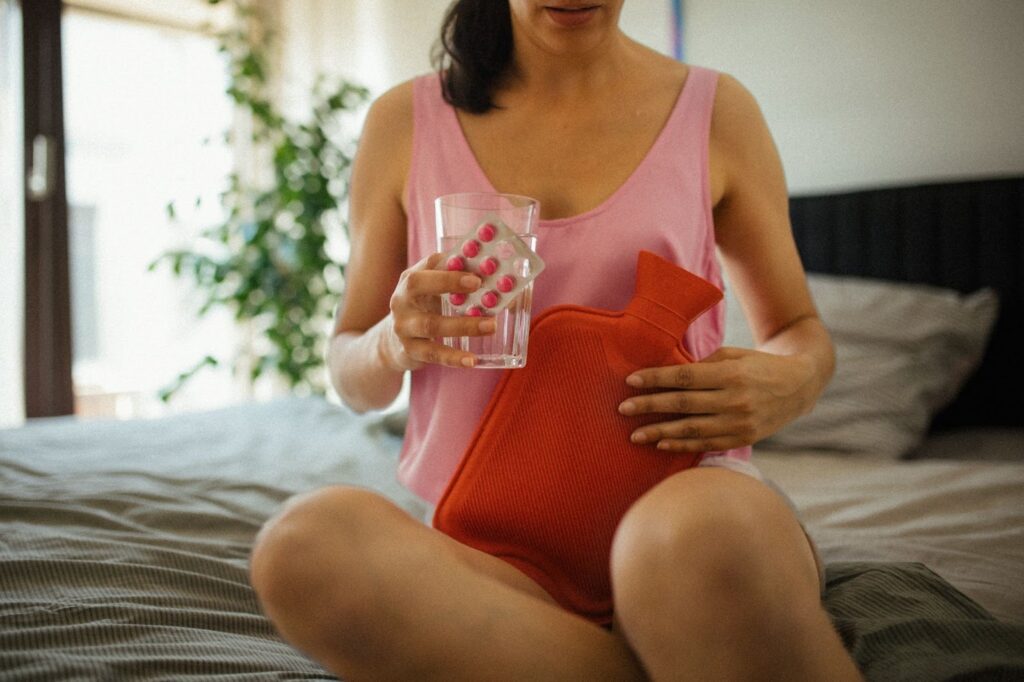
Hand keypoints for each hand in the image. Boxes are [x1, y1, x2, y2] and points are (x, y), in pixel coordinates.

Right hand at [383, 252, 494, 369]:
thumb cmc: (423, 309)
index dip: (451, 265)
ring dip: (463, 325)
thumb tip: (494, 277)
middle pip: (418, 285)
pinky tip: (472, 360)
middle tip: (479, 285)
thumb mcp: (432, 291)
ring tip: (491, 326)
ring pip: (431, 324)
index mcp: (410, 279)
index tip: (476, 271)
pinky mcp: (409, 349)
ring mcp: (403, 325)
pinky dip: (453, 357)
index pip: (428, 263)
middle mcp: (401, 299)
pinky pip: (433, 353)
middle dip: (448, 282)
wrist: (394, 342)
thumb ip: (454, 280)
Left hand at [616, 346, 817, 452]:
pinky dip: (682, 445)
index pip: (685, 378)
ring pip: (692, 429)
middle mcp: (735, 400)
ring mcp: (740, 423)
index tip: (631, 381)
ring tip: (635, 435)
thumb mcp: (733, 355)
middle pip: (683, 404)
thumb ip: (702, 366)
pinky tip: (661, 444)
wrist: (799, 385)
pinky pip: (707, 444)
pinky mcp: (743, 439)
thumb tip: (666, 376)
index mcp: (731, 374)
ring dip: (660, 432)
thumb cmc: (757, 365)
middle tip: (623, 409)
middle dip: (650, 407)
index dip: (656, 379)